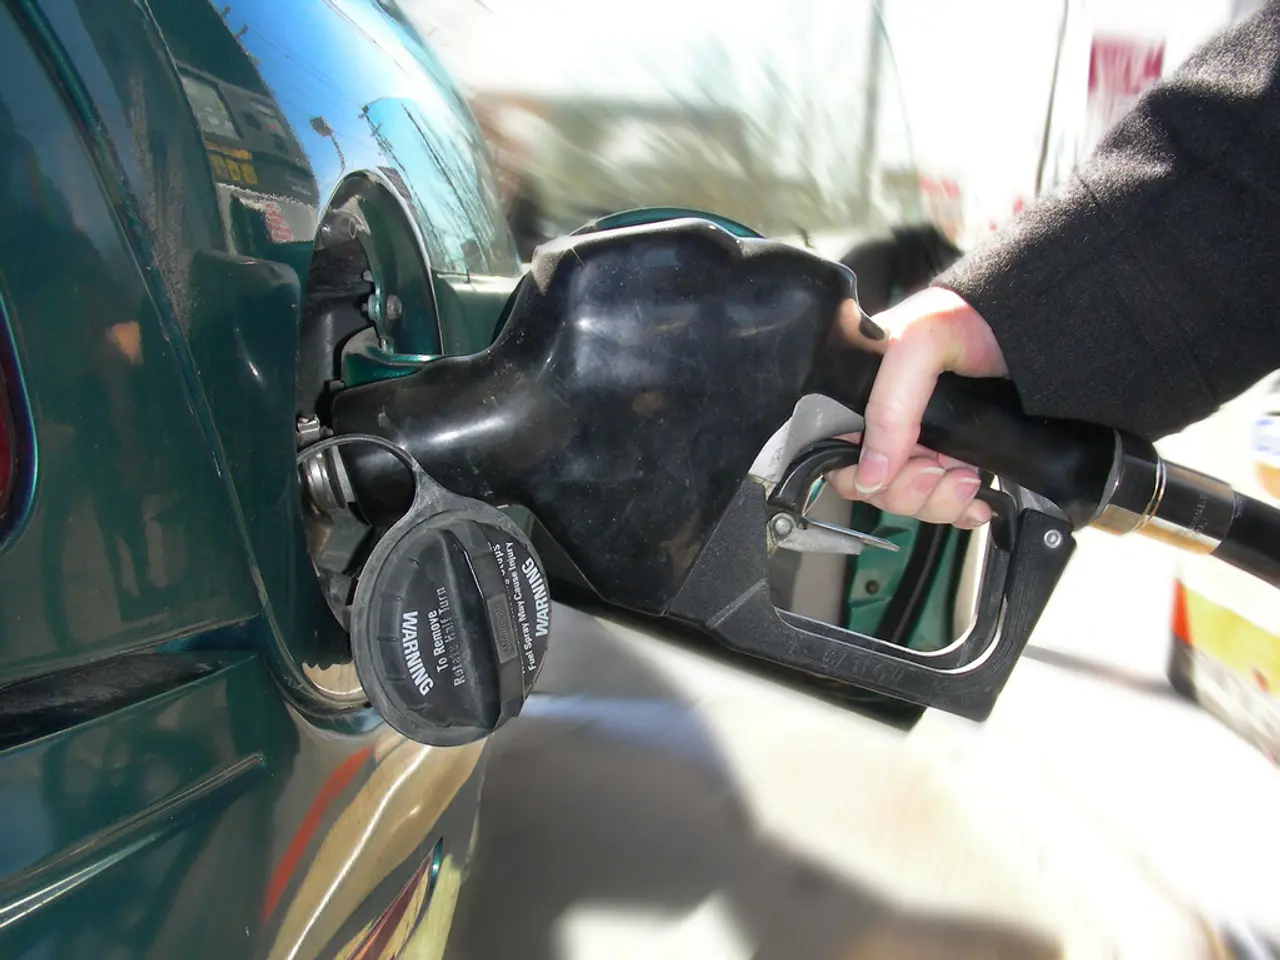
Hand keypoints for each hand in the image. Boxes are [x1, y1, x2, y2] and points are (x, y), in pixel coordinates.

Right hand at [825, 287, 1008, 527]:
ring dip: (939, 502)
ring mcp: (923, 441)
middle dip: (909, 491)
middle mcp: (887, 422)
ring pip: (910, 500)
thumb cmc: (968, 314)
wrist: (1028, 318)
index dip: (862, 476)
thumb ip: (888, 407)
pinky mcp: (955, 454)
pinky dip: (960, 510)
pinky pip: (945, 501)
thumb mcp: (918, 345)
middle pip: (875, 487)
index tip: (896, 469)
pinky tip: (975, 502)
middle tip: (938, 470)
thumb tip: (869, 475)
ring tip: (966, 477)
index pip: (838, 454)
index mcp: (861, 395)